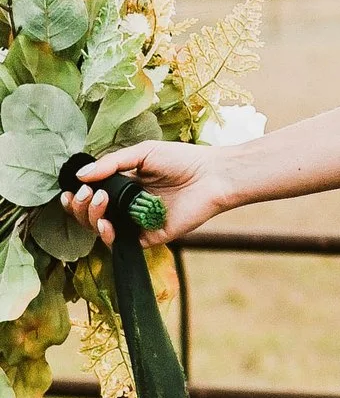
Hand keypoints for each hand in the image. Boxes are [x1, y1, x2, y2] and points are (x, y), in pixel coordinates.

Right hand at [60, 144, 226, 248]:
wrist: (212, 175)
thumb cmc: (182, 160)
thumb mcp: (142, 153)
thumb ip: (111, 164)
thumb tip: (80, 175)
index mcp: (124, 186)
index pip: (91, 196)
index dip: (77, 197)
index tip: (69, 190)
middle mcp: (127, 206)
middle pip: (91, 214)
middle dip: (80, 206)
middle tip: (84, 194)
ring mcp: (136, 222)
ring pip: (101, 229)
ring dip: (91, 217)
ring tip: (98, 200)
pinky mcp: (148, 236)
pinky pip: (120, 243)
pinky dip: (107, 235)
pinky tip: (106, 223)